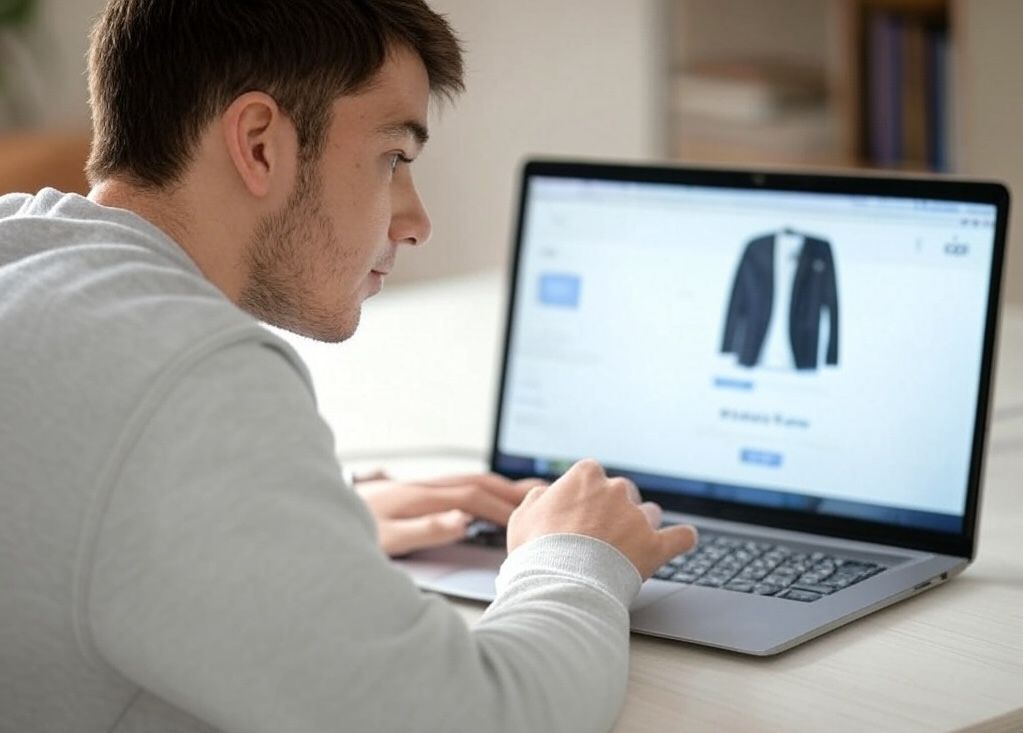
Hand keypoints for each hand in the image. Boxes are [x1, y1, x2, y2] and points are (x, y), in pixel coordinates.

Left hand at [354, 471, 545, 556]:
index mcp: (420, 497)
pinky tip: (485, 496)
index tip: (524, 520)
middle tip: (541, 498)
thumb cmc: (350, 530)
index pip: (472, 497)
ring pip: (468, 479)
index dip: (500, 507)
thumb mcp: (386, 538)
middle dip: (509, 489)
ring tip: (525, 493)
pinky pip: (457, 484)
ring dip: (498, 485)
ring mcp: (418, 487)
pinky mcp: (413, 492)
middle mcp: (422, 487)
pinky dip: (480, 487)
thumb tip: (464, 520)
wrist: (314, 516)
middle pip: (475, 481)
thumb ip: (426, 530)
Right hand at [507, 459, 697, 579]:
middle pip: (623, 493)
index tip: (579, 515)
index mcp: (585, 476)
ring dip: (642, 526)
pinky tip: (680, 541)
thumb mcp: (522, 517)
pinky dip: (681, 539)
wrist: (558, 584)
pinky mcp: (656, 545)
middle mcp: (616, 489)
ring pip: (650, 513)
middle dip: (615, 511)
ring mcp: (638, 517)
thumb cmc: (537, 551)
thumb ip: (539, 499)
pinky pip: (681, 537)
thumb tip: (547, 495)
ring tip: (628, 549)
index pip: (592, 477)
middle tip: (599, 536)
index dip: (584, 498)